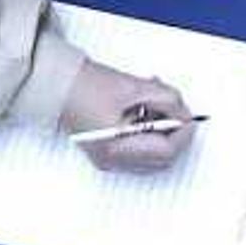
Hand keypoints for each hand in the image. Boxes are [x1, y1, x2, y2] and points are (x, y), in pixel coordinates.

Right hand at [62, 60, 193, 174]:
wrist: (57, 85)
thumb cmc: (86, 84)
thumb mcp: (135, 87)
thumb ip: (167, 99)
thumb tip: (184, 112)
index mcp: (117, 147)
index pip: (166, 151)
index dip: (183, 132)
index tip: (188, 116)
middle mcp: (113, 160)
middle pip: (162, 158)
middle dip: (174, 133)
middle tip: (174, 109)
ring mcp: (109, 160)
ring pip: (153, 157)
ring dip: (162, 132)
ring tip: (154, 104)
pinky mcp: (107, 154)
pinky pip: (139, 152)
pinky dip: (149, 135)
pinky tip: (143, 113)